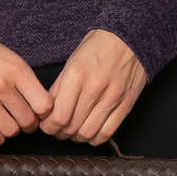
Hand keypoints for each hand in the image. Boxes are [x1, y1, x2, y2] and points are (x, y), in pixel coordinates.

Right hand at [0, 36, 54, 145]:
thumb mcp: (12, 58)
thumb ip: (27, 80)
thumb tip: (42, 106)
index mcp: (17, 70)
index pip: (44, 105)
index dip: (45, 112)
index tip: (40, 112)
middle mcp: (1, 85)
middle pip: (28, 121)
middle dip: (29, 123)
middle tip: (24, 118)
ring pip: (11, 131)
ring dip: (13, 130)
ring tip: (10, 122)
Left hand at [38, 29, 146, 145]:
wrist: (130, 36)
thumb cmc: (98, 45)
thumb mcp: (72, 59)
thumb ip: (59, 86)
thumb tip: (47, 109)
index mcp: (77, 73)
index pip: (59, 115)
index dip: (48, 126)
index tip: (46, 125)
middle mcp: (94, 87)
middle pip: (71, 127)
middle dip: (59, 132)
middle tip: (57, 129)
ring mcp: (112, 97)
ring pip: (88, 133)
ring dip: (76, 138)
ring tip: (72, 131)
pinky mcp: (126, 104)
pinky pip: (107, 133)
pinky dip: (94, 138)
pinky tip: (89, 132)